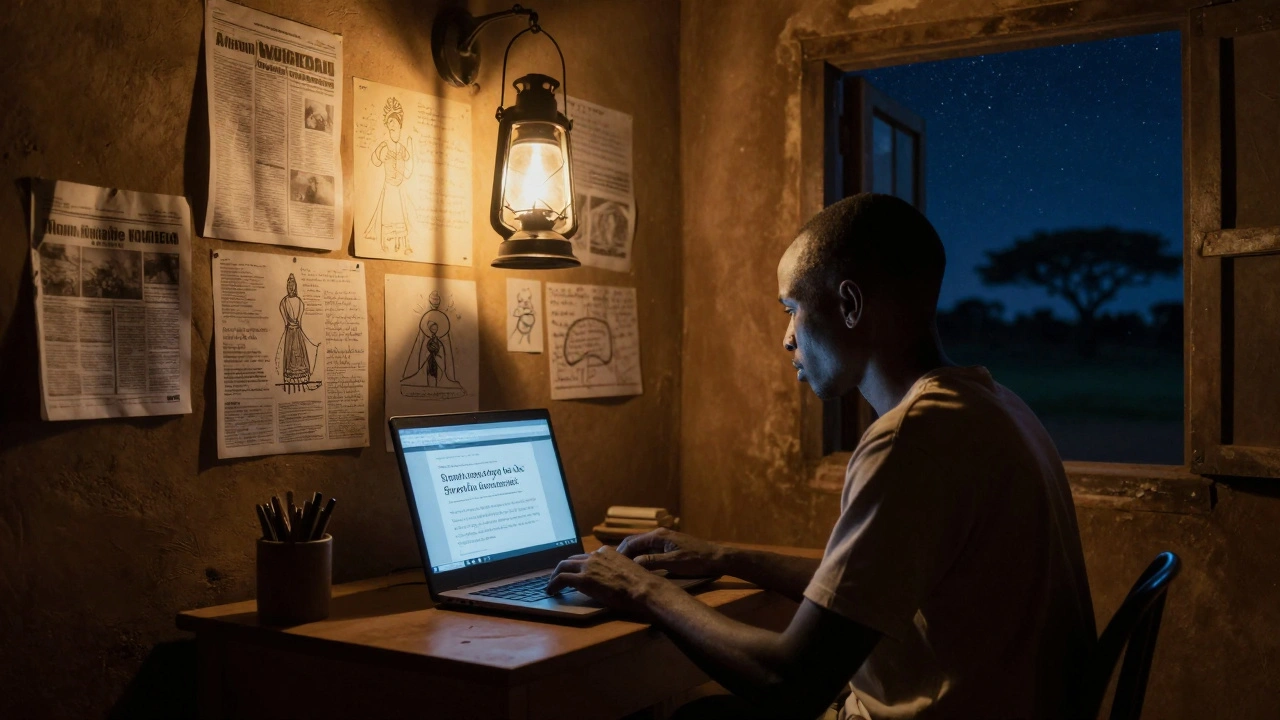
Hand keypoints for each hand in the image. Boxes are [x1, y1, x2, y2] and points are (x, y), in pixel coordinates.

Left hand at [545, 546, 665, 614]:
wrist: (642, 588)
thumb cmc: (640, 584)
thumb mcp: (625, 570)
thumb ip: (614, 569)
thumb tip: (608, 578)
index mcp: (606, 552)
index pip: (585, 556)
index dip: (577, 566)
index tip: (574, 572)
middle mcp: (595, 555)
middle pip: (571, 559)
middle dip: (563, 568)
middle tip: (557, 578)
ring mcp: (588, 566)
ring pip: (563, 566)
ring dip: (555, 576)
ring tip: (551, 586)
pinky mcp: (583, 579)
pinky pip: (561, 579)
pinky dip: (553, 585)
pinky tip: (551, 592)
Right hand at [616, 528, 724, 576]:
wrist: (717, 558)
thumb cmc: (697, 560)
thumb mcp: (674, 563)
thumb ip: (653, 561)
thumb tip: (633, 563)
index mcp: (658, 536)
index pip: (632, 542)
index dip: (620, 553)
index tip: (611, 564)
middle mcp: (659, 534)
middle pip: (634, 543)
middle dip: (623, 554)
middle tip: (613, 567)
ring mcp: (664, 540)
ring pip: (641, 547)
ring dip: (632, 556)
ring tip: (622, 569)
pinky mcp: (668, 546)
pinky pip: (649, 550)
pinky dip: (641, 557)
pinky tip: (638, 567)